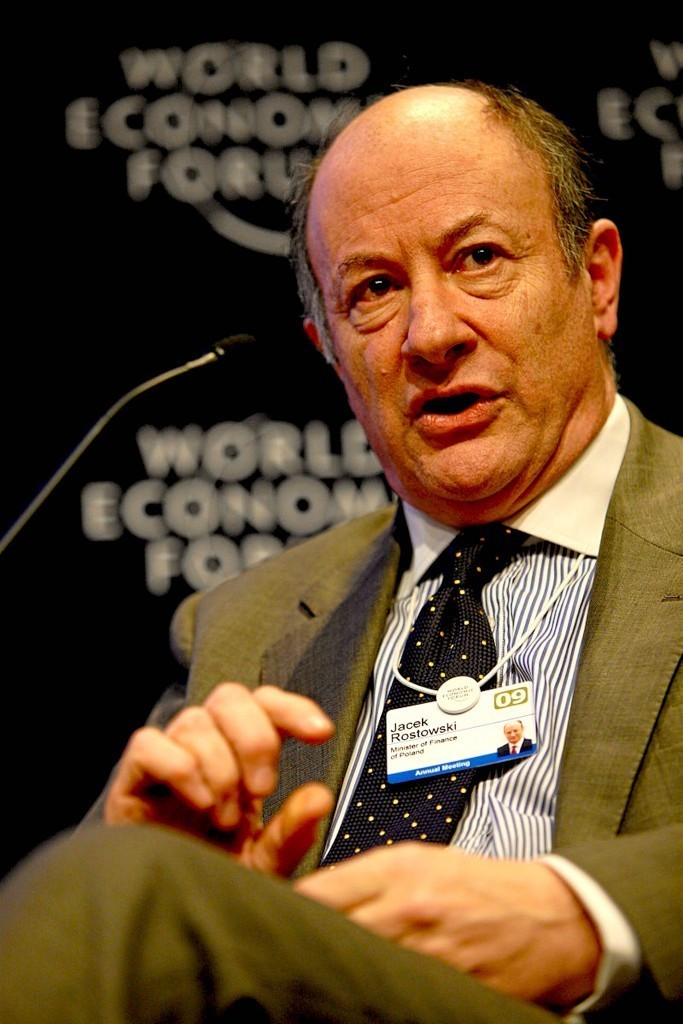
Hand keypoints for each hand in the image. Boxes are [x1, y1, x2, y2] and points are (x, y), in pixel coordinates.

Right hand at [104, 682, 334, 874]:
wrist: (164, 920)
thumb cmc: (210, 882)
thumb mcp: (263, 865)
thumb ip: (291, 833)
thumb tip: (320, 796)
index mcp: (241, 758)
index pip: (265, 704)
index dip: (292, 708)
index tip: (320, 734)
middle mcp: (205, 748)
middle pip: (230, 698)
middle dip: (255, 738)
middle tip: (261, 789)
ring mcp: (167, 760)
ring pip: (196, 721)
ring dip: (220, 767)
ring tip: (225, 817)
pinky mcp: (131, 781)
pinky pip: (148, 744)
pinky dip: (178, 766)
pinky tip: (198, 801)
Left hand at [294, 843, 600, 1009]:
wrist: (548, 917)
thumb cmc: (483, 887)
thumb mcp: (423, 861)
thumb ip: (369, 877)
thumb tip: (318, 896)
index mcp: (398, 868)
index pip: (320, 890)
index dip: (289, 909)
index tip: (270, 919)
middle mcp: (407, 908)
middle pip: (331, 931)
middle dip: (305, 944)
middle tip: (281, 957)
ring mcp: (425, 952)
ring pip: (357, 966)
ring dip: (335, 974)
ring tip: (319, 980)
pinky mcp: (444, 987)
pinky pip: (392, 997)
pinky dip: (372, 997)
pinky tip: (362, 998)